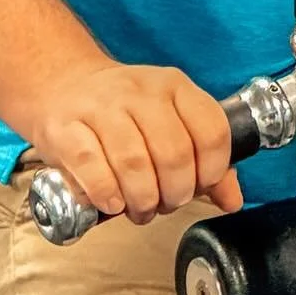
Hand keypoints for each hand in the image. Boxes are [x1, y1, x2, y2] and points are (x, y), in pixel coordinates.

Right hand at [30, 61, 243, 223]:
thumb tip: (231, 201)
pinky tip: (112, 203)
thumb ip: (204, 159)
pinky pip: (92, 167)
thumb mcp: (170, 122)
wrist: (64, 85)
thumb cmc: (123, 112)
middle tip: (165, 204)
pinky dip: (107, 194)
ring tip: (140, 208)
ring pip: (134, 163)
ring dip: (142, 200)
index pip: (211, 131)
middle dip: (175, 194)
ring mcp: (101, 106)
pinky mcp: (65, 127)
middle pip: (173, 154)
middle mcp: (140, 91)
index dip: (212, 171)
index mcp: (174, 86)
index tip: (199, 187)